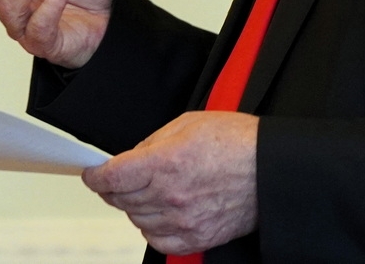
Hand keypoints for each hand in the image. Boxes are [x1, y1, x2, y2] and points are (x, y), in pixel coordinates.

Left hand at [81, 111, 258, 255]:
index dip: (96, 175)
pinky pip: (157, 241)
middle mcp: (171, 196)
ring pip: (136, 219)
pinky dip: (151, 228)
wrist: (270, 170)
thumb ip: (153, 141)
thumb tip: (132, 156)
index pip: (112, 177)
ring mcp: (183, 220)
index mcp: (166, 163)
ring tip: (149, 191)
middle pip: (120, 199)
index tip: (94, 173)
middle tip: (121, 178)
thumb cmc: (238, 143)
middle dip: (114, 187)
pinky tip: (160, 213)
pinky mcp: (196, 238)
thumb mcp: (189, 123)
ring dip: (134, 206)